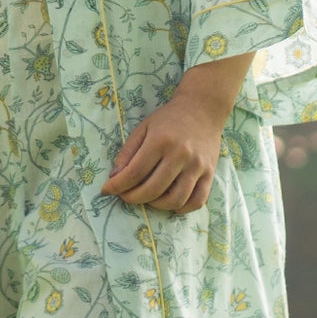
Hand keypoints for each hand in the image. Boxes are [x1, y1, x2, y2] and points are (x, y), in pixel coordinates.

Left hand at [101, 58, 248, 213]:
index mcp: (161, 141)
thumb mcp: (143, 128)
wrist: (202, 109)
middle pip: (153, 189)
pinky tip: (170, 203)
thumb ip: (128, 152)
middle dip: (133, 198)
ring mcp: (197, 166)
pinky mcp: (210, 173)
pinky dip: (181, 208)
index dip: (118, 186)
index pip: (135, 172)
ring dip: (156, 206)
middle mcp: (180, 154)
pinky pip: (197, 201)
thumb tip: (114, 177)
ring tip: (147, 199)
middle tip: (125, 197)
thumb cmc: (169, 119)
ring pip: (175, 200)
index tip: (107, 190)